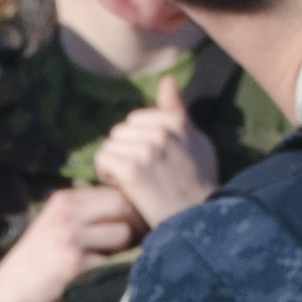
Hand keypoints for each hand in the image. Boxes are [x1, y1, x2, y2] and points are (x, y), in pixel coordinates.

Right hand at [0, 185, 141, 301]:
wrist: (9, 288)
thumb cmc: (42, 257)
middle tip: (135, 242)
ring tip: (108, 259)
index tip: (136, 227)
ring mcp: (70, 237)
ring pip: (123, 234)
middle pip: (124, 207)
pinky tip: (94, 275)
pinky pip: (111, 261)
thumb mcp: (58, 223)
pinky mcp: (74, 264)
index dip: (134, 209)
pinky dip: (109, 270)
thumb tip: (135, 206)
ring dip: (123, 249)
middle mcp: (67, 213)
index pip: (116, 193)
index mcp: (65, 199)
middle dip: (136, 225)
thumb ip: (88, 212)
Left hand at [92, 106, 221, 229]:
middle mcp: (162, 131)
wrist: (199, 222)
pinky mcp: (132, 170)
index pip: (136, 120)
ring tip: (135, 183)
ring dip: (115, 164)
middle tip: (142, 176)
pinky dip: (107, 174)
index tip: (152, 163)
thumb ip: (178, 111)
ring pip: (110, 144)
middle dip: (124, 152)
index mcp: (176, 122)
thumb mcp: (196, 142)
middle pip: (120, 132)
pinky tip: (124, 187)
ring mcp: (147, 149)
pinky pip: (102, 158)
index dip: (137, 142)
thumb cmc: (198, 184)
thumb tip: (167, 79)